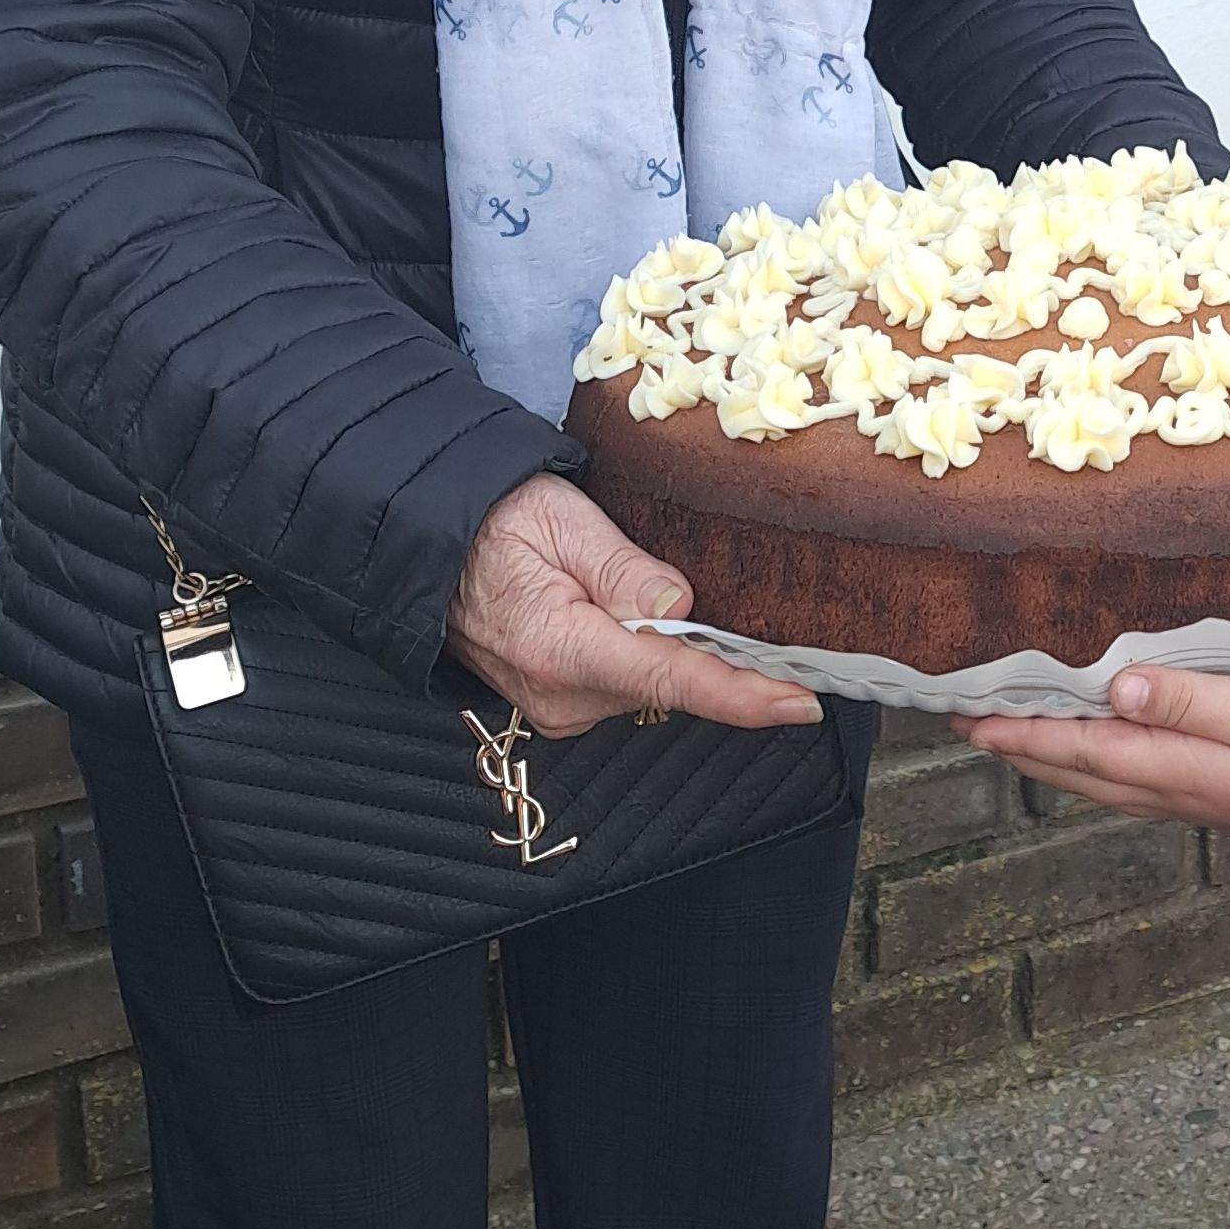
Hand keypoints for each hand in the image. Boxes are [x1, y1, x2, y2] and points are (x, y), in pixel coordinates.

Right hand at [447, 476, 821, 739]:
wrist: (431, 548)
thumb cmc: (491, 522)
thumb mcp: (559, 520)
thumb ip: (623, 569)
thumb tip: (682, 608)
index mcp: (558, 648)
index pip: (668, 678)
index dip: (740, 695)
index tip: (798, 703)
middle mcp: (560, 696)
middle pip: (670, 681)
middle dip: (707, 647)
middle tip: (700, 589)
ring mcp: (560, 708)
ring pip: (653, 683)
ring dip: (669, 644)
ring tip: (622, 581)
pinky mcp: (565, 706)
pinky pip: (631, 683)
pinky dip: (646, 653)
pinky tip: (626, 614)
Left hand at [963, 664, 1229, 835]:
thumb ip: (1184, 699)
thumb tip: (1114, 688)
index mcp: (1170, 765)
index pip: (1077, 746)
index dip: (1021, 731)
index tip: (970, 716)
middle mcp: (1166, 790)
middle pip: (1074, 771)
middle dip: (1017, 747)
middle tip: (965, 723)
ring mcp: (1184, 800)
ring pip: (1094, 781)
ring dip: (1047, 761)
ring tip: (1008, 739)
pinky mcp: (1203, 798)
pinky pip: (1121, 783)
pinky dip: (1085, 767)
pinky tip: (1086, 758)